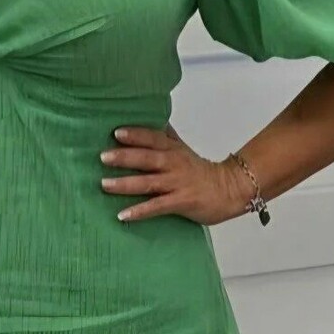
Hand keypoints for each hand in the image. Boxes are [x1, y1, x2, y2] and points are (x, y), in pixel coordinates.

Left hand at [99, 125, 253, 225]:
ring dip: (125, 184)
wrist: (229, 190)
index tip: (116, 132)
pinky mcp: (181, 202)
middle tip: (103, 157)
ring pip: (149, 182)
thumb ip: (165, 136)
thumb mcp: (182, 149)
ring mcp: (177, 184)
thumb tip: (150, 117)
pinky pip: (157, 207)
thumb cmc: (200, 171)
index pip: (153, 138)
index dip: (136, 135)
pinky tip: (123, 215)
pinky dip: (140, 211)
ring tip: (104, 184)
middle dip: (125, 157)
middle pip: (148, 158)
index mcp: (173, 150)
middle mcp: (174, 164)